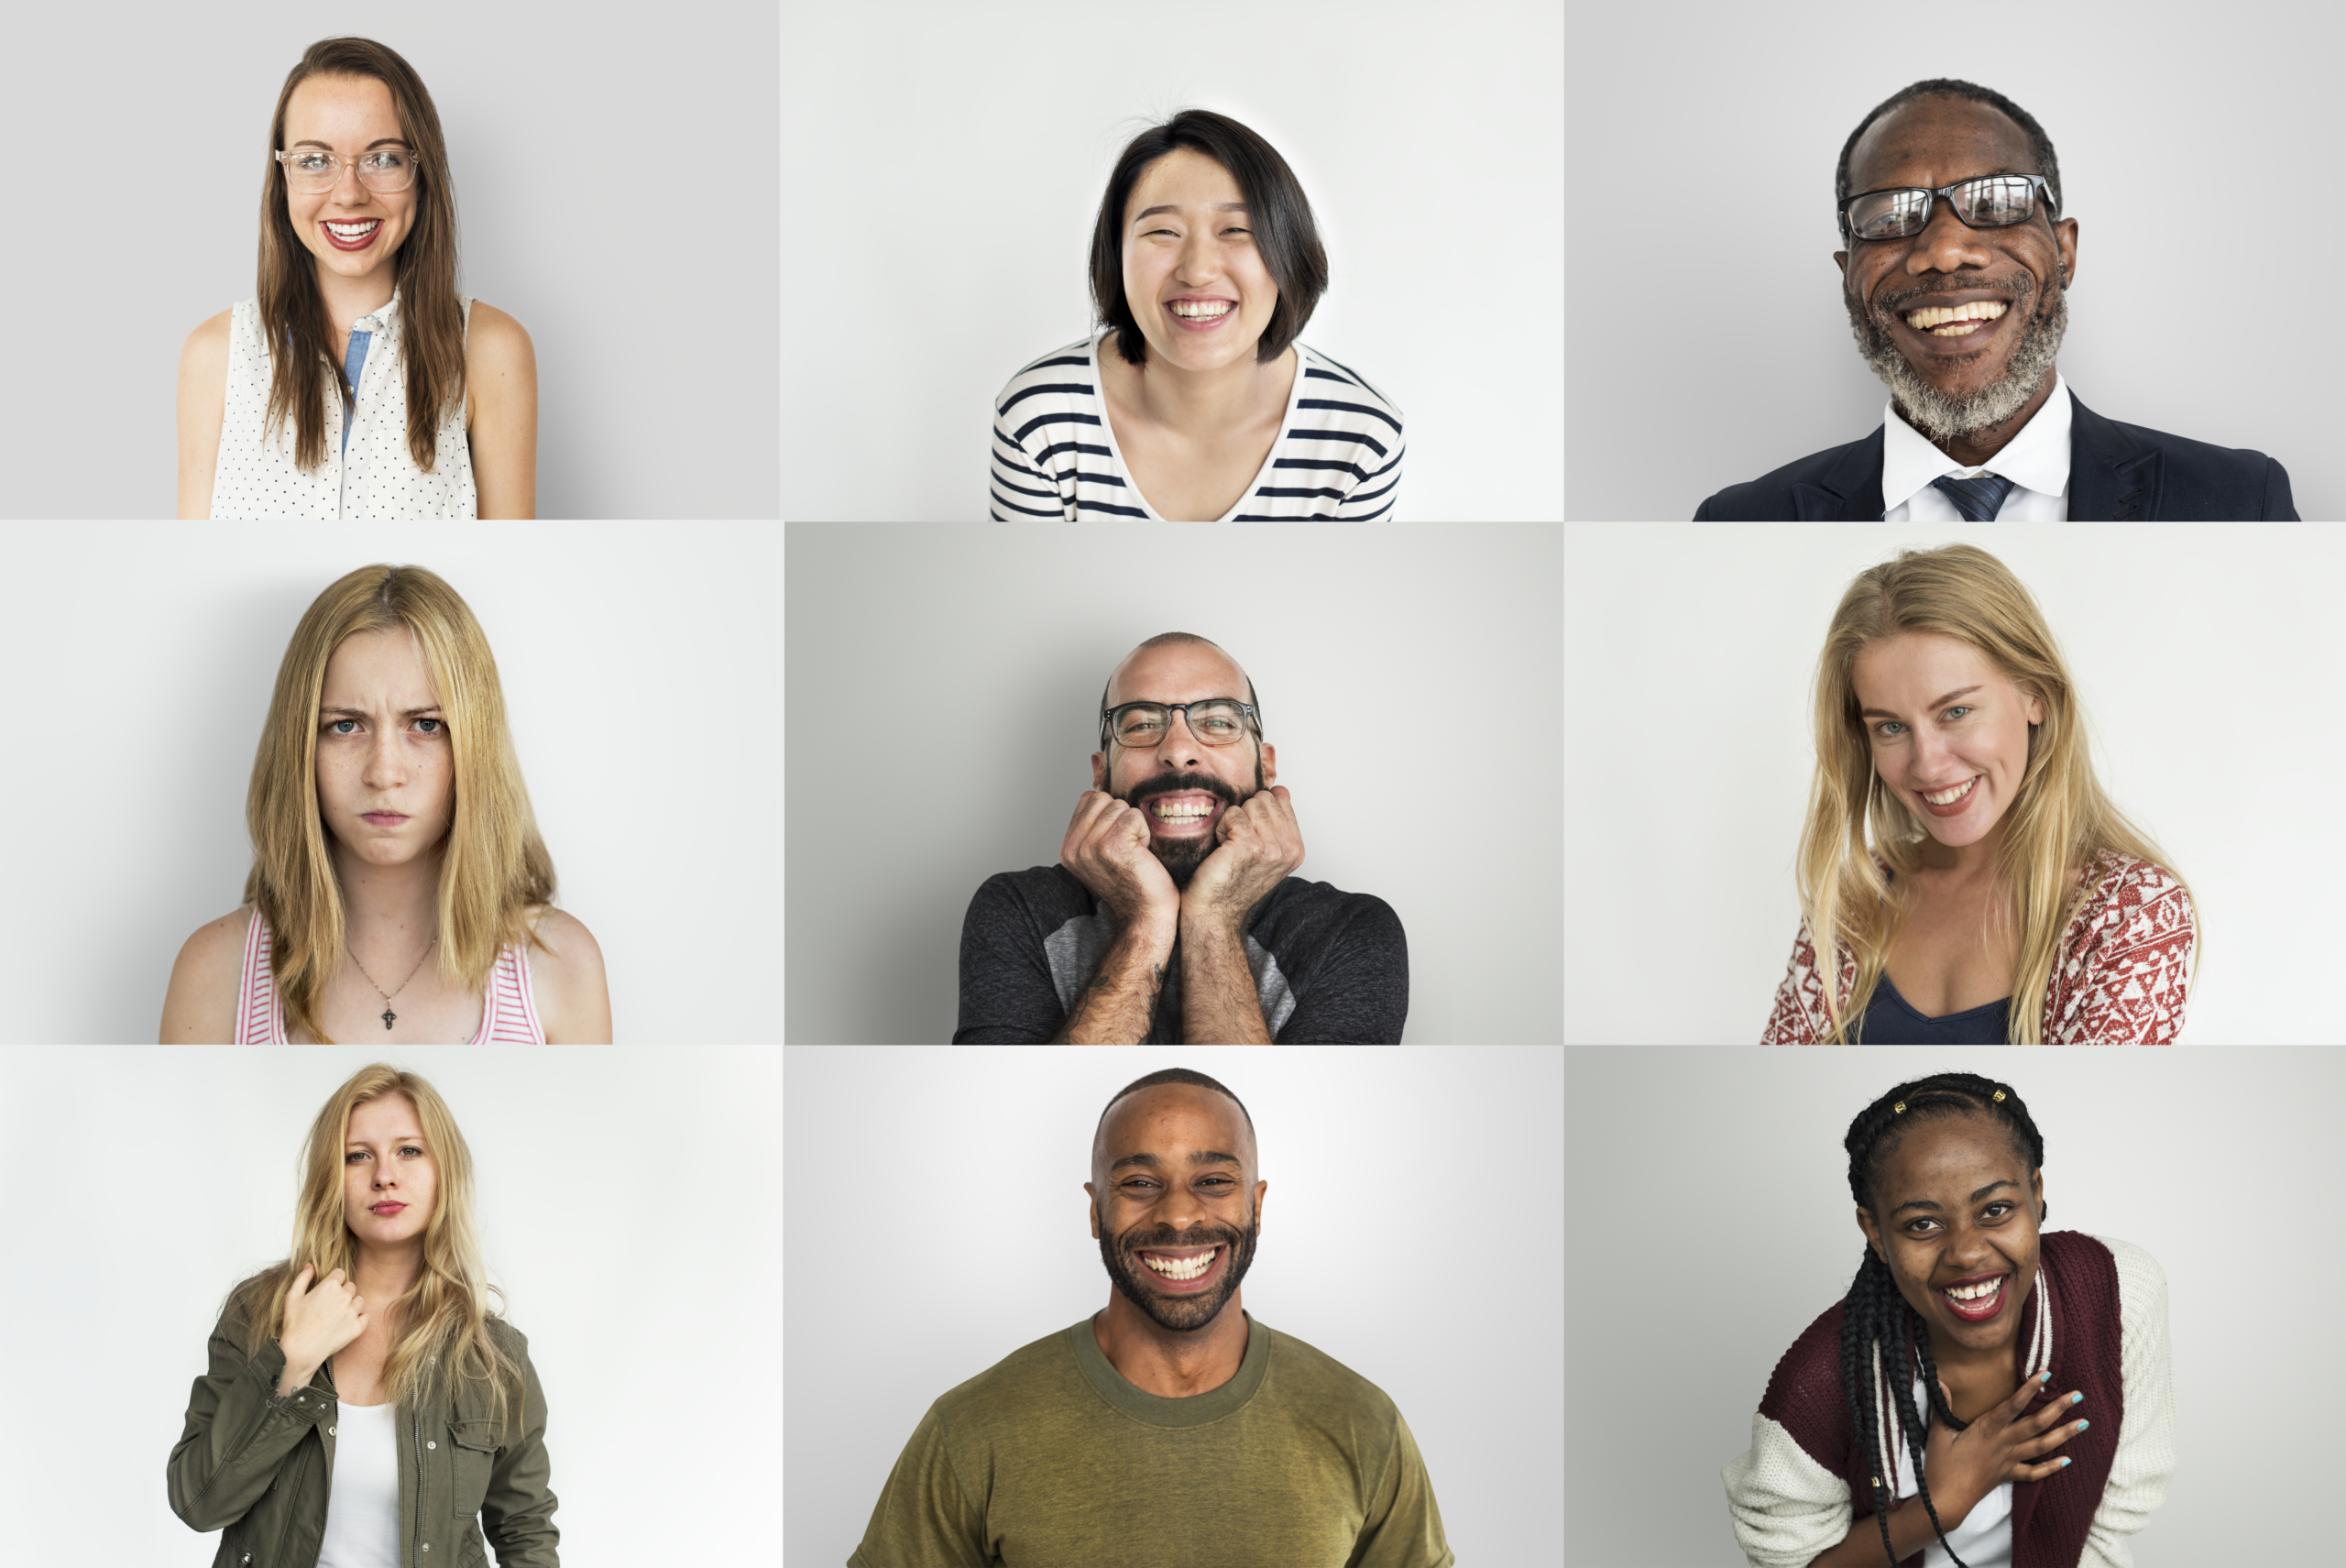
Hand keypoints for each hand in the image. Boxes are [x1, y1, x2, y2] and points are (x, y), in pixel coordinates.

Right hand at [279, 1263, 369, 1373]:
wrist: (301, 1350)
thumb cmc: (295, 1324)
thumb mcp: (292, 1297)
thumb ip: (302, 1278)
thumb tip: (310, 1265)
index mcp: (330, 1285)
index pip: (340, 1273)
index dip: (333, 1282)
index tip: (327, 1292)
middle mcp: (344, 1296)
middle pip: (350, 1287)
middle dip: (342, 1294)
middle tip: (329, 1308)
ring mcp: (353, 1311)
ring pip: (359, 1301)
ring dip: (351, 1306)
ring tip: (336, 1318)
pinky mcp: (358, 1326)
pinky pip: (365, 1317)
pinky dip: (358, 1320)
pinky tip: (345, 1326)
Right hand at [1059, 790, 1179, 933]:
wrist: (1145, 914)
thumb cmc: (1132, 882)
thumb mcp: (1100, 852)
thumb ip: (1093, 825)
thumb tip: (1100, 790)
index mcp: (1068, 847)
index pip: (1087, 799)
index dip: (1109, 814)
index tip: (1116, 843)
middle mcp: (1074, 847)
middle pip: (1102, 798)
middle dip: (1122, 817)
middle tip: (1127, 848)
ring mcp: (1090, 846)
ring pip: (1120, 805)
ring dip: (1134, 826)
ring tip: (1134, 852)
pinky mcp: (1112, 845)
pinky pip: (1134, 816)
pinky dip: (1144, 832)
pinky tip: (1142, 854)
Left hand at [1182, 785, 1304, 931]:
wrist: (1214, 912)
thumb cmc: (1231, 882)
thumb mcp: (1264, 851)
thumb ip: (1276, 822)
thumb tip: (1281, 790)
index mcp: (1296, 848)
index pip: (1281, 800)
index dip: (1258, 812)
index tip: (1250, 838)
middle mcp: (1289, 849)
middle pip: (1265, 799)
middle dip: (1246, 814)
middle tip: (1237, 843)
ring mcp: (1272, 848)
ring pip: (1250, 804)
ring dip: (1232, 822)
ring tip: (1229, 846)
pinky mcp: (1249, 846)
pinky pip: (1233, 814)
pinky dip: (1221, 827)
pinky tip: (1221, 848)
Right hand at [1921, 1372, 2087, 1524]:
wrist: (1947, 1500)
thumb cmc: (1941, 1466)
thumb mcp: (1938, 1433)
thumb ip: (1942, 1406)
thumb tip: (1941, 1381)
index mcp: (1987, 1429)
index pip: (2013, 1405)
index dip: (2030, 1389)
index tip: (2046, 1374)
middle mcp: (2004, 1443)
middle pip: (2037, 1423)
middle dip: (2058, 1408)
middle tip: (2078, 1396)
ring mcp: (2009, 1460)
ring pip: (2042, 1446)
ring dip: (2065, 1434)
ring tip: (2083, 1424)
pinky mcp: (2009, 1476)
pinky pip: (2035, 1472)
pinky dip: (2052, 1467)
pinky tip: (2067, 1461)